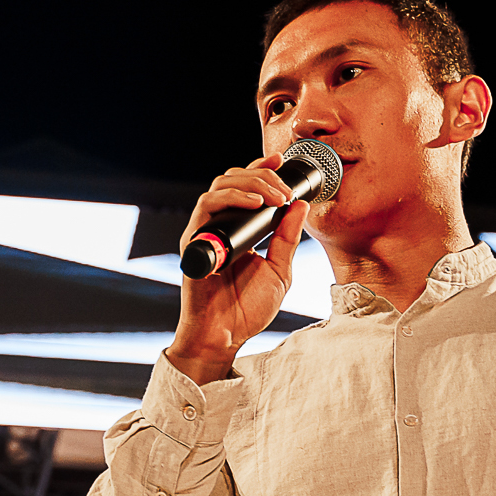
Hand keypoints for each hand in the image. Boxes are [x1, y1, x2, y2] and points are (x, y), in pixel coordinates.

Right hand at [168, 153, 310, 383]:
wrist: (225, 336)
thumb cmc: (247, 309)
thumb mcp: (279, 270)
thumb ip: (287, 238)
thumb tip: (300, 205)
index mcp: (239, 230)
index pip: (246, 188)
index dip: (261, 169)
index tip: (280, 160)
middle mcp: (219, 227)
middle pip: (233, 179)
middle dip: (262, 175)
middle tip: (284, 188)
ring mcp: (205, 232)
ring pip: (219, 185)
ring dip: (251, 183)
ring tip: (274, 196)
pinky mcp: (194, 241)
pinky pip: (207, 206)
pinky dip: (232, 198)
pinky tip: (254, 203)